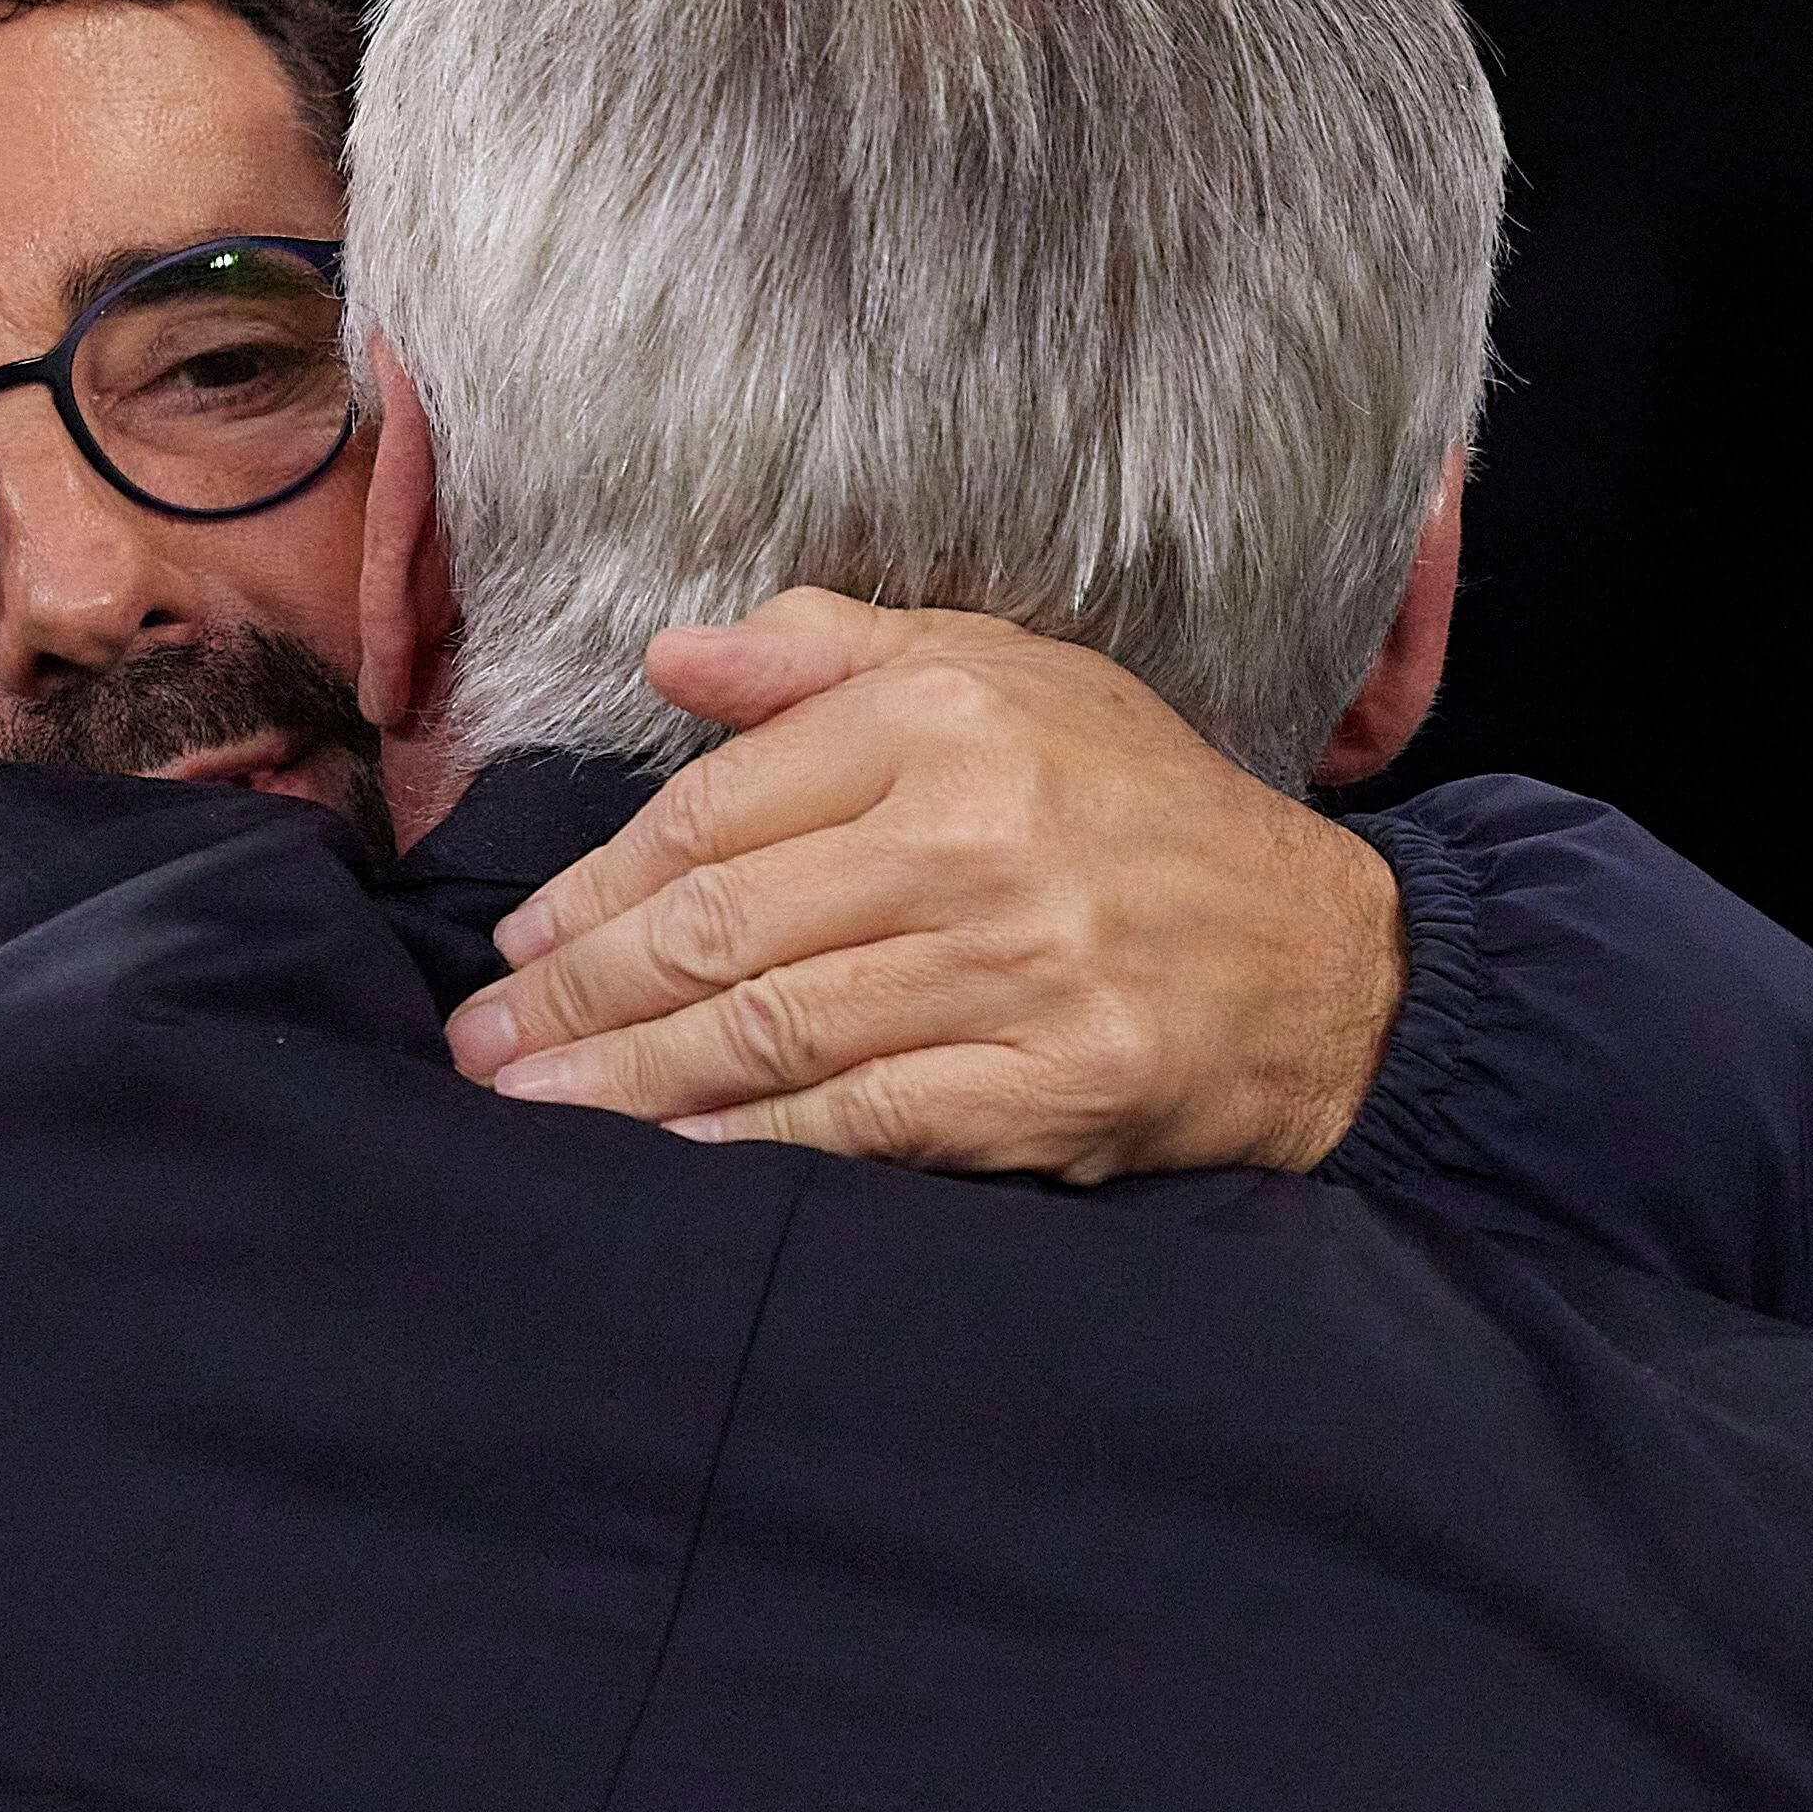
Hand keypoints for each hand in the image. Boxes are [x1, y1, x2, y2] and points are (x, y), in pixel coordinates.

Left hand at [441, 593, 1403, 1176]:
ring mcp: (1015, 968)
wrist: (1325, 963)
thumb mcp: (1009, 679)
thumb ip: (828, 657)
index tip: (523, 943)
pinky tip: (666, 1153)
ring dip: (629, 1078)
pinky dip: (749, 1141)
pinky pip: (860, 1119)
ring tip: (534, 1105)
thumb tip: (671, 659)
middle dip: (581, 995)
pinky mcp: (1050, 1085)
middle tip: (487, 1043)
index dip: (598, 888)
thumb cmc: (1140, 813)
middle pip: (721, 928)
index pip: (715, 813)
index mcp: (945, 721)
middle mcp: (974, 836)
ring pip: (771, 1029)